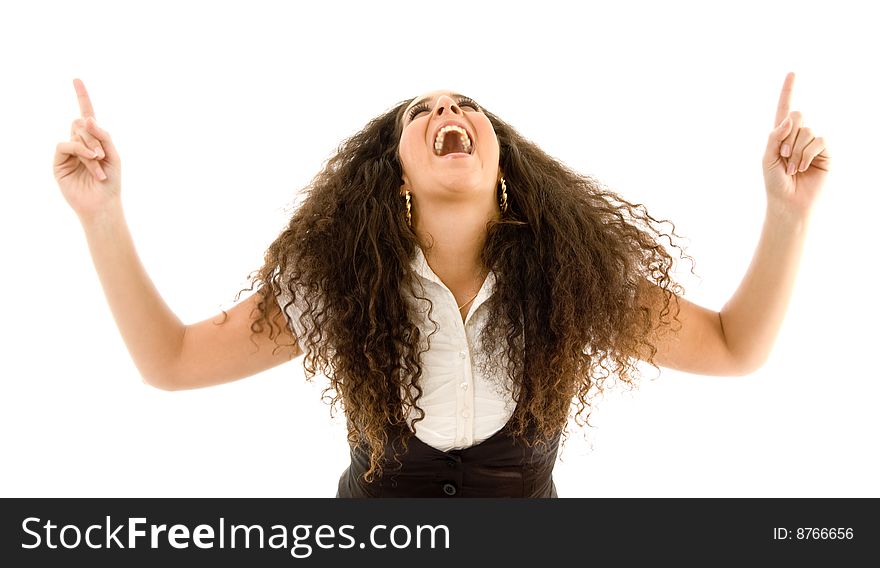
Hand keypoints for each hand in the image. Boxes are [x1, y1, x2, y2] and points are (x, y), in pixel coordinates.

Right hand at [53, 78, 121, 220]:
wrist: (103, 203)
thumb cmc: (111, 181)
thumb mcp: (114, 155)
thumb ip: (103, 135)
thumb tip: (86, 118)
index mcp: (94, 140)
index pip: (86, 115)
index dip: (82, 97)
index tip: (76, 79)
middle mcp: (80, 143)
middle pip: (82, 123)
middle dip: (95, 136)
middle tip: (102, 155)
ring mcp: (68, 151)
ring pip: (75, 134)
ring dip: (90, 148)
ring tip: (99, 163)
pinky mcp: (59, 161)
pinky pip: (65, 144)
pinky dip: (79, 150)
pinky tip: (91, 161)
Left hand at [762, 72, 830, 219]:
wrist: (789, 203)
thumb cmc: (775, 183)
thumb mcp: (767, 158)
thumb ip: (775, 136)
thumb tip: (791, 117)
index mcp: (780, 135)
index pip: (784, 109)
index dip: (788, 91)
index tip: (792, 73)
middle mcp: (797, 136)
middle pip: (797, 116)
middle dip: (787, 136)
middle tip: (783, 156)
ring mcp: (812, 143)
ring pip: (806, 130)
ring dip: (795, 150)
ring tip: (792, 168)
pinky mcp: (825, 151)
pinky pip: (818, 141)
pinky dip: (807, 154)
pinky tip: (803, 168)